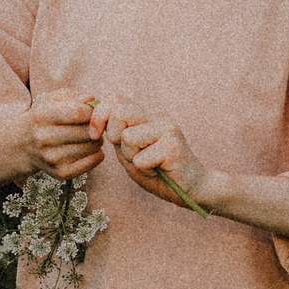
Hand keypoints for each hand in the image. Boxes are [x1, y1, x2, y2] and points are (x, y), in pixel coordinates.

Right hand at [22, 92, 103, 179]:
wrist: (23, 145)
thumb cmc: (44, 117)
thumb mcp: (53, 99)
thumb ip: (74, 96)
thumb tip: (92, 100)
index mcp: (42, 116)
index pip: (78, 113)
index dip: (92, 111)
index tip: (91, 111)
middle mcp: (45, 138)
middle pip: (88, 131)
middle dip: (96, 125)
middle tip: (91, 124)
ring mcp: (52, 158)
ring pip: (94, 146)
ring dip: (97, 139)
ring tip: (87, 135)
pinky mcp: (62, 173)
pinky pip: (95, 161)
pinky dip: (97, 154)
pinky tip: (88, 148)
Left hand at [92, 96, 211, 212]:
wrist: (192, 189)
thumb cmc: (159, 174)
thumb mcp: (129, 153)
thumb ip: (115, 136)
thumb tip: (95, 121)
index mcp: (146, 117)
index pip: (115, 99)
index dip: (99, 115)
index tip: (95, 135)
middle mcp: (157, 117)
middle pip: (119, 112)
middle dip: (114, 136)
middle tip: (130, 154)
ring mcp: (167, 129)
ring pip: (128, 137)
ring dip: (131, 157)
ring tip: (148, 164)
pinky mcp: (173, 145)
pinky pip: (141, 159)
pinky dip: (145, 171)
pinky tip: (159, 171)